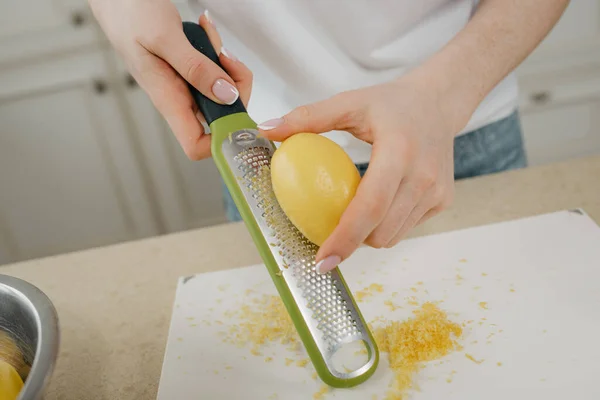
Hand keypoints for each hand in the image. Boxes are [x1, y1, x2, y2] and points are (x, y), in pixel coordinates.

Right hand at [88, 1, 252, 158]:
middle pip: (222, 117)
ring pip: (223, 91)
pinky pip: (216, 71)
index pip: (197, 146)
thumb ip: (196, 68)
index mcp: (168, 100)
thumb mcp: (165, 38)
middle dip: (236, 87)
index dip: (222, 140)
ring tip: (210, 38)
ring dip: (228, 65)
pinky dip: (218, 52)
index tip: (239, 114)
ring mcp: (185, 86)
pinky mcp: (190, 72)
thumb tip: (226, 97)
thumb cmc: (129, 14)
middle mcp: (178, 98)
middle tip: (225, 56)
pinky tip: (206, 31)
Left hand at [259, 72, 465, 273]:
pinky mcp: (444, 200)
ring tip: (353, 218)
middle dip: (352, 242)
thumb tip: (266, 129)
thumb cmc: (391, 104)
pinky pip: (407, 227)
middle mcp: (423, 176)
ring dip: (369, 236)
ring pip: (394, 236)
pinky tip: (379, 205)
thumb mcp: (350, 103)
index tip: (322, 260)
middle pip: (382, 232)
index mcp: (399, 151)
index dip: (345, 238)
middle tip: (328, 237)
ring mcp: (437, 191)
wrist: (439, 103)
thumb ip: (308, 117)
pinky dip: (387, 225)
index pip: (370, 205)